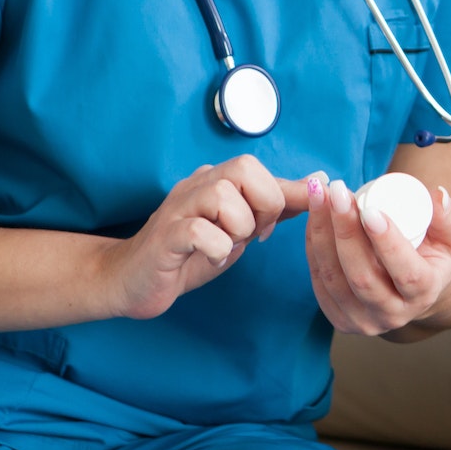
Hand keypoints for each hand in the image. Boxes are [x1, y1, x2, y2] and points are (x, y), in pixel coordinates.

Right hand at [103, 157, 308, 320]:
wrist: (132, 280)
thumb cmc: (190, 253)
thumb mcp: (240, 228)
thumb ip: (276, 205)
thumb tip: (318, 182)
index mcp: (216, 180)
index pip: (260, 169)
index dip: (283, 195)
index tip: (279, 223)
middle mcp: (196, 185)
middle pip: (244, 168)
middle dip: (262, 205)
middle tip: (253, 235)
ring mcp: (178, 209)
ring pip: (223, 196)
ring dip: (237, 228)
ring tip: (227, 246)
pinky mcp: (165, 236)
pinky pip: (200, 231)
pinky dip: (216, 248)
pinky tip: (211, 259)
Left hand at [302, 174, 450, 335]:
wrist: (413, 290)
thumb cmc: (433, 256)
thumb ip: (450, 217)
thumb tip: (438, 196)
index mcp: (424, 294)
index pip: (406, 274)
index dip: (387, 243)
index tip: (370, 209)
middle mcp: (392, 315)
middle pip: (363, 277)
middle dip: (345, 230)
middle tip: (337, 191)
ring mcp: (362, 321)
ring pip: (334, 278)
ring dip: (322, 232)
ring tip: (319, 194)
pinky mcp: (338, 317)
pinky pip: (318, 280)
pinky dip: (312, 244)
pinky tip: (312, 215)